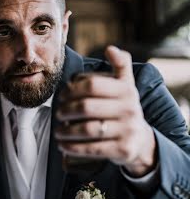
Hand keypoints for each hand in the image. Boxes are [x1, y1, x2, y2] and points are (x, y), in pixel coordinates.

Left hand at [55, 46, 156, 176]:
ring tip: (58, 131)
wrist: (141, 141)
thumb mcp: (126, 86)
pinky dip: (73, 147)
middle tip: (58, 114)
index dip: (72, 90)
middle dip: (66, 111)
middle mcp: (130, 109)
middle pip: (86, 108)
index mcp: (126, 90)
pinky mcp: (123, 149)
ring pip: (88, 129)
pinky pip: (92, 148)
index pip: (92, 85)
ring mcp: (127, 130)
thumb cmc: (124, 109)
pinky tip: (63, 145)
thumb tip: (110, 48)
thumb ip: (120, 65)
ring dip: (66, 131)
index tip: (62, 96)